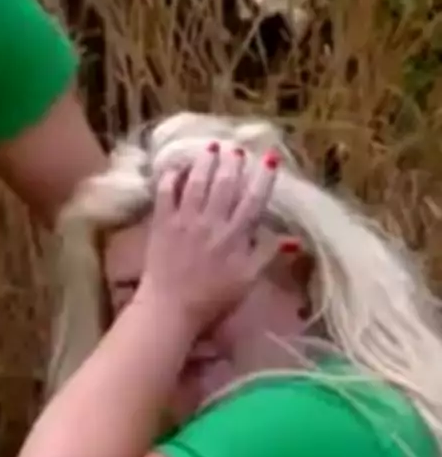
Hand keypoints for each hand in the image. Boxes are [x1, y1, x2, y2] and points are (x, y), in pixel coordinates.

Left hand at [137, 142, 290, 331]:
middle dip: (232, 163)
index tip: (270, 158)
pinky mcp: (161, 223)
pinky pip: (166, 192)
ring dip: (205, 162)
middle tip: (236, 149)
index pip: (254, 200)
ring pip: (197, 182)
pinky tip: (177, 166)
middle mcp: (212, 223)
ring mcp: (185, 220)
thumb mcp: (247, 280)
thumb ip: (267, 254)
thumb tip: (294, 238)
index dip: (263, 177)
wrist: (171, 308)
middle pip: (225, 184)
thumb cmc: (212, 299)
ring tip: (212, 147)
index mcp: (235, 236)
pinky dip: (172, 177)